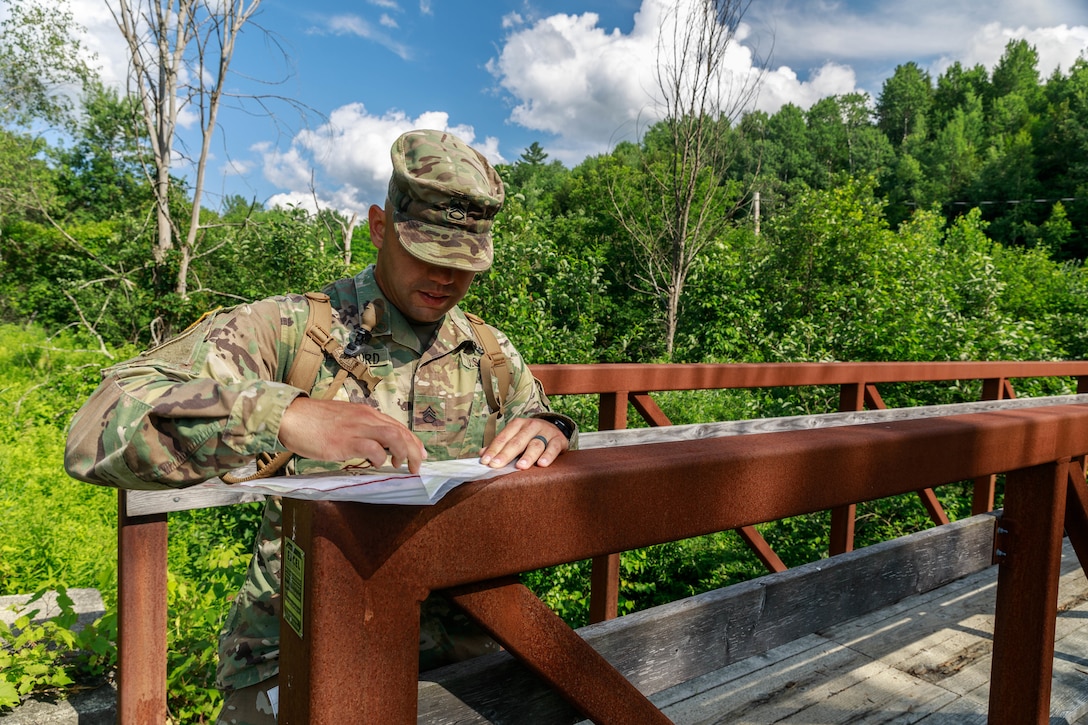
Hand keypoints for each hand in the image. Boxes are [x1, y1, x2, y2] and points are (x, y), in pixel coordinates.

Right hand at [278, 397, 426, 472]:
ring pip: (392, 437)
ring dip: (402, 452)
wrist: (291, 417)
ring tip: (399, 466)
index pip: (397, 425)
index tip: (421, 454)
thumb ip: (361, 430)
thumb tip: (376, 447)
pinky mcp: (345, 441)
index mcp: (366, 412)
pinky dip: (379, 458)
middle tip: (417, 466)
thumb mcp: (344, 420)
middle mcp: (365, 417)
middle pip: (400, 431)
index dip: (412, 440)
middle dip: (413, 450)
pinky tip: (375, 464)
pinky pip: (372, 449)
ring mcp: (356, 428)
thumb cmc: (314, 421)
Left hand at [479, 417, 569, 469]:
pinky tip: (542, 464)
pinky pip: (553, 447)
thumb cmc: (529, 437)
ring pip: (535, 444)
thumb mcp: (515, 437)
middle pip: (517, 441)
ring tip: (520, 466)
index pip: (503, 437)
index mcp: (517, 424)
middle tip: (497, 465)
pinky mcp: (559, 439)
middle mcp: (531, 426)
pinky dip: (548, 456)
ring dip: (527, 456)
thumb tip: (481, 454)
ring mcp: (546, 432)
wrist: (554, 429)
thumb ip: (500, 446)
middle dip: (506, 454)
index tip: (485, 461)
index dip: (493, 449)